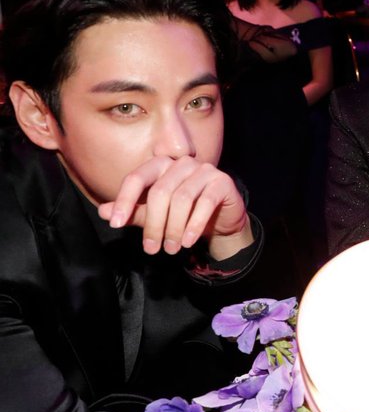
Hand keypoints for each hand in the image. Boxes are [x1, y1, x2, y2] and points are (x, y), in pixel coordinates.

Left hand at [97, 156, 252, 260]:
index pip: (137, 178)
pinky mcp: (222, 182)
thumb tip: (104, 212)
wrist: (221, 222)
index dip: (125, 200)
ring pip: (181, 199)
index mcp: (161, 164)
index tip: (115, 224)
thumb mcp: (156, 215)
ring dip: (173, 228)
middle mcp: (182, 163)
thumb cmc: (185, 216)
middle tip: (151, 248)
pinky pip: (205, 203)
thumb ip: (133, 212)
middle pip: (160, 192)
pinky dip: (194, 225)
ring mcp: (204, 170)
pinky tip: (187, 242)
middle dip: (153, 224)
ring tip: (170, 248)